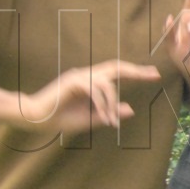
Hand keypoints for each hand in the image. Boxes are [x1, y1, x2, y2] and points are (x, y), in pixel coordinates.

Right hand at [17, 59, 160, 132]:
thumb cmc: (60, 119)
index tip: (154, 74)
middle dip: (136, 71)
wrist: (34, 119)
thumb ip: (109, 113)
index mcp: (91, 81)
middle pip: (116, 67)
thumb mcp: (90, 119)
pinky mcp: (72, 81)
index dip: (135, 72)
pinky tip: (103, 117)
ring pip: (106, 83)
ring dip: (112, 103)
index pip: (117, 72)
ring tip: (111, 121)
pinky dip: (102, 104)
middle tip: (154, 75)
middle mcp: (86, 75)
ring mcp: (78, 76)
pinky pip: (95, 90)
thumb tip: (132, 108)